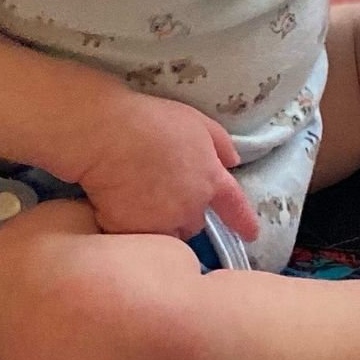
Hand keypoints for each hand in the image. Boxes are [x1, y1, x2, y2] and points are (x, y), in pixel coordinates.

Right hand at [75, 94, 259, 241]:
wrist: (108, 134)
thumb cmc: (152, 121)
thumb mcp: (197, 122)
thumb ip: (220, 144)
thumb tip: (233, 162)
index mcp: (211, 180)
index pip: (235, 206)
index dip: (244, 221)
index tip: (252, 234)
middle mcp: (191, 207)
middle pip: (195, 223)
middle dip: (184, 215)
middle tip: (162, 194)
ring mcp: (161, 222)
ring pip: (167, 234)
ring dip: (161, 225)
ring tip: (139, 203)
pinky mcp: (132, 232)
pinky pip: (135, 238)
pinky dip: (129, 227)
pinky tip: (116, 207)